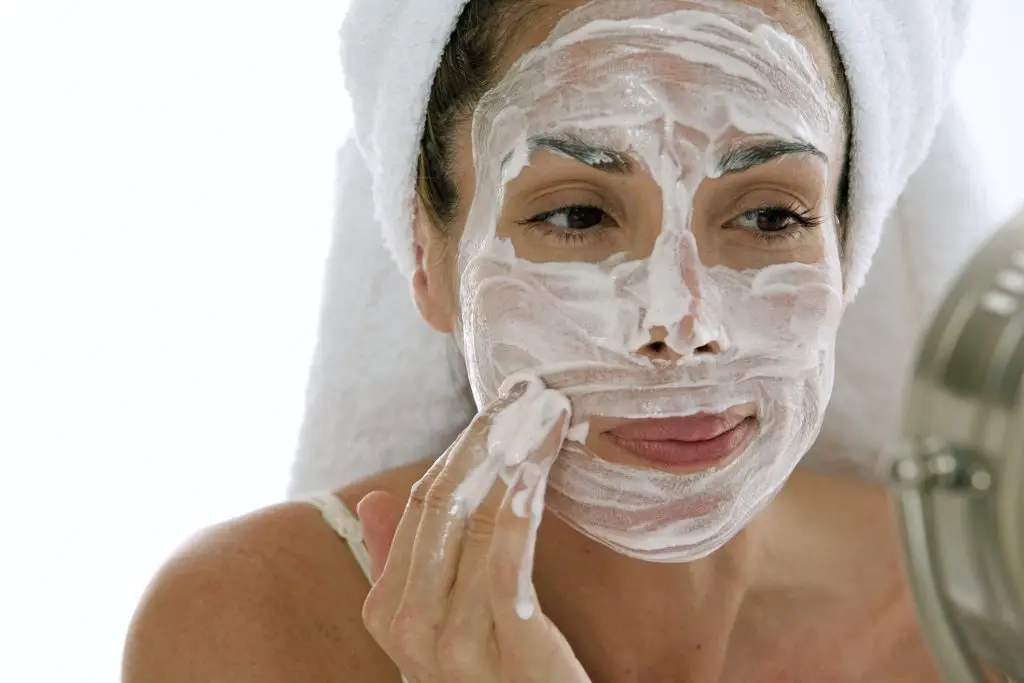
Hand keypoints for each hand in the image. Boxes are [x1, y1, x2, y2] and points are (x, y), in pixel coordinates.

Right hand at [358, 378, 591, 682]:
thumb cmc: (495, 674)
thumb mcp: (444, 620)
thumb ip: (407, 561)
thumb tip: (371, 502)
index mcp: (389, 610)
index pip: (418, 504)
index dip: (459, 449)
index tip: (498, 409)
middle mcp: (410, 627)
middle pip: (441, 504)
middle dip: (484, 440)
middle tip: (527, 394)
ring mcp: (454, 644)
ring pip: (474, 521)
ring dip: (513, 459)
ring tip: (546, 414)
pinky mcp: (508, 651)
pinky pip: (505, 561)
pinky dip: (518, 507)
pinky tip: (538, 468)